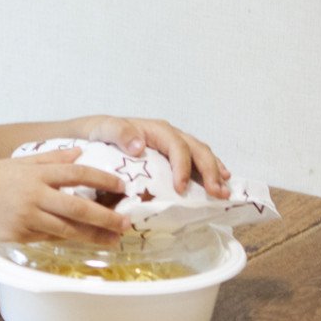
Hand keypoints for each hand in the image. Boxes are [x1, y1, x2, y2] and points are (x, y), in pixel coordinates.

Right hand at [0, 150, 128, 245]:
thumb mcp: (18, 162)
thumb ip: (50, 158)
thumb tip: (78, 152)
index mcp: (36, 173)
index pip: (77, 173)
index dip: (102, 179)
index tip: (121, 186)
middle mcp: (35, 195)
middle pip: (78, 206)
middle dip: (105, 216)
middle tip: (126, 222)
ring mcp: (28, 217)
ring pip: (68, 228)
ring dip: (94, 235)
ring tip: (113, 239)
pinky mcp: (22, 235)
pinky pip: (51, 238)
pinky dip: (70, 240)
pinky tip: (86, 242)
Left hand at [75, 116, 229, 196]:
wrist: (96, 134)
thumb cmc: (102, 132)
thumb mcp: (106, 128)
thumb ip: (120, 133)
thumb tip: (140, 146)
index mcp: (157, 131)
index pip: (177, 147)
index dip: (183, 167)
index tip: (181, 189)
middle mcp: (171, 136)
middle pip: (197, 150)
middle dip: (210, 171)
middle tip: (217, 192)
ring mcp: (174, 147)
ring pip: (202, 155)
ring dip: (215, 173)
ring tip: (224, 191)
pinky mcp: (173, 158)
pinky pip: (196, 163)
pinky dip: (209, 173)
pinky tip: (217, 186)